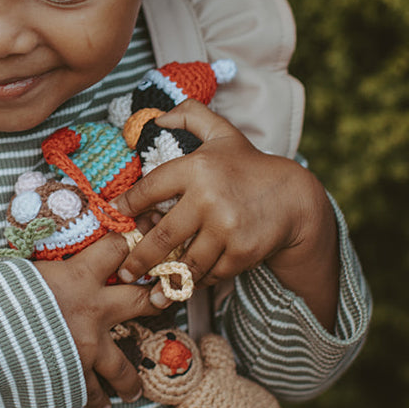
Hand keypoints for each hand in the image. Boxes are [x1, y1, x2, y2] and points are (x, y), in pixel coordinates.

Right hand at [33, 232, 159, 407]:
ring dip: (129, 380)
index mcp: (79, 275)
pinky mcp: (74, 374)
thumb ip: (48, 271)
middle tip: (164, 302)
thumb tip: (50, 267)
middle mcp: (93, 309)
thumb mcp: (23, 273)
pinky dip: (94, 400)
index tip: (138, 239)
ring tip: (133, 392)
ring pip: (122, 365)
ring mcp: (87, 345)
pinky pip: (91, 391)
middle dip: (155, 299)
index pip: (118, 248)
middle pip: (141, 300)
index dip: (129, 241)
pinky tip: (99, 407)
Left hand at [111, 100, 340, 329]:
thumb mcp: (221, 132)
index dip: (128, 205)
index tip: (115, 216)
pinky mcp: (242, 252)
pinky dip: (197, 280)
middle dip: (138, 259)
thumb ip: (190, 116)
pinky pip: (210, 273)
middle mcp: (208, 198)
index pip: (150, 189)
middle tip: (124, 271)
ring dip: (165, 280)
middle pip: (161, 237)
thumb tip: (156, 117)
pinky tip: (186, 283)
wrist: (293, 196)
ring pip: (185, 263)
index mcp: (197, 167)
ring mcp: (226, 228)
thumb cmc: (248, 165)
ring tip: (151, 292)